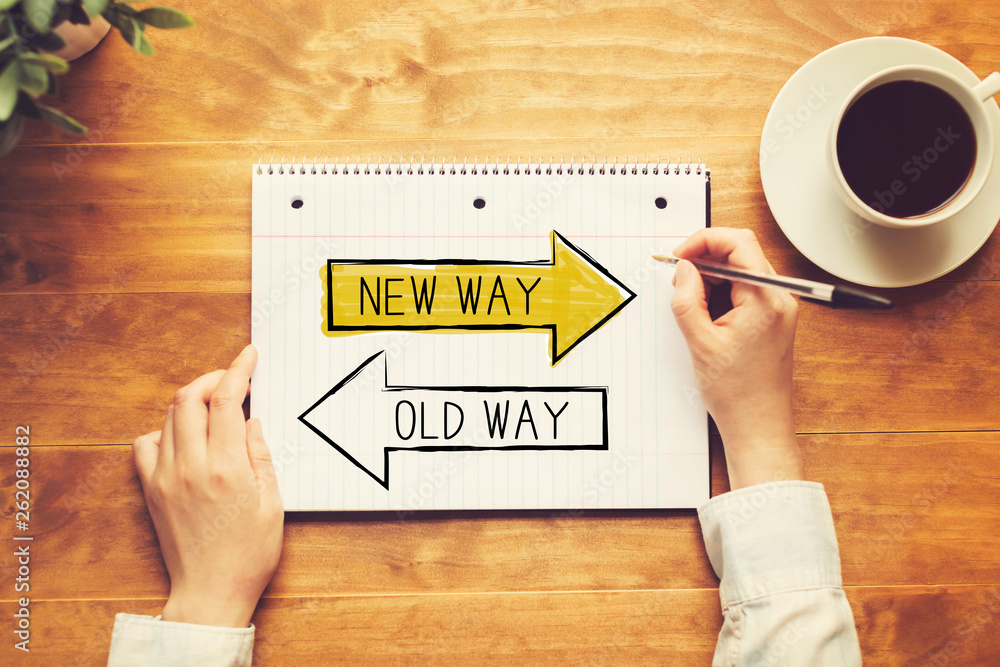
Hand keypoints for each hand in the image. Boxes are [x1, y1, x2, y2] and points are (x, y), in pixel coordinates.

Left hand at [132, 344, 282, 626]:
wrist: (211, 592)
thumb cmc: (249, 554)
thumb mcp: (272, 503)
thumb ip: (260, 456)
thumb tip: (251, 421)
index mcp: (226, 468)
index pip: (226, 400)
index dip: (238, 370)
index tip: (249, 356)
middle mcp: (190, 466)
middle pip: (190, 397)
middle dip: (212, 378)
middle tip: (232, 378)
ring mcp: (165, 477)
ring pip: (169, 416)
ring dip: (191, 400)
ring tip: (213, 406)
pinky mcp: (151, 490)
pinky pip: (146, 444)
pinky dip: (164, 430)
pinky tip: (184, 438)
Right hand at [669, 228, 803, 489]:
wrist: (759, 425)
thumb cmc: (737, 393)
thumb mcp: (700, 342)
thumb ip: (687, 299)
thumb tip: (683, 269)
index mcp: (765, 300)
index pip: (738, 244)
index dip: (703, 241)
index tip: (680, 256)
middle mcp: (779, 298)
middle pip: (742, 252)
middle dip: (706, 257)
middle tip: (679, 275)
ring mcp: (780, 308)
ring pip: (744, 269)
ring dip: (714, 274)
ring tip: (691, 298)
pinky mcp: (774, 318)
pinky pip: (748, 289)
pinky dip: (724, 290)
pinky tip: (706, 311)